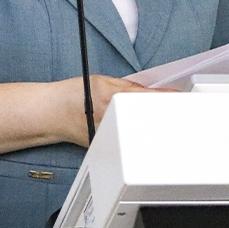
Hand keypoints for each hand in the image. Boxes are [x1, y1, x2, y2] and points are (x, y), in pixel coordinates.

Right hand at [59, 75, 176, 146]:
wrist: (51, 113)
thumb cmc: (72, 95)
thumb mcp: (101, 81)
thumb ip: (127, 87)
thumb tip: (147, 92)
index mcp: (111, 98)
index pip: (144, 98)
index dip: (164, 98)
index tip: (176, 97)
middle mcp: (110, 117)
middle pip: (143, 117)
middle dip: (154, 113)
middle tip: (163, 108)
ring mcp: (108, 134)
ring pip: (135, 131)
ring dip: (143, 125)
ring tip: (139, 118)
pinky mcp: (105, 146)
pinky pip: (124, 139)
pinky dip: (130, 133)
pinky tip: (127, 128)